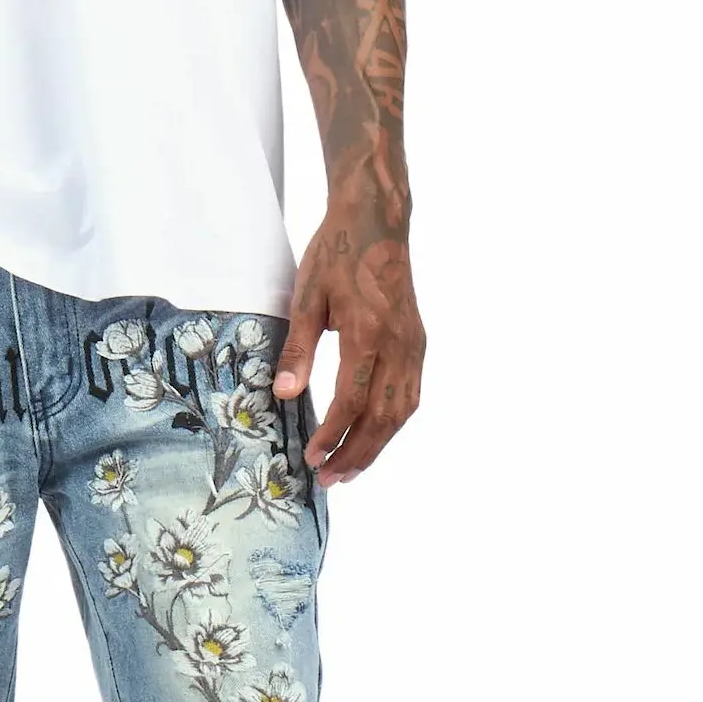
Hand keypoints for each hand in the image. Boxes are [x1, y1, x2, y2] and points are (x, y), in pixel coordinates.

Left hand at [269, 183, 423, 481]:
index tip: (312, 457)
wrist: (377, 222)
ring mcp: (413, 345)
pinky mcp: (417, 342)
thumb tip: (284, 394)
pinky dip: (393, 423)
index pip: (352, 400)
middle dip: (355, 453)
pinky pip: (410, 394)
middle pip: (383, 417)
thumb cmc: (337, 254)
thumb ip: (297, 348)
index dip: (333, 435)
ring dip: (377, 445)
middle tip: (329, 479)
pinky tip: (374, 435)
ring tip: (350, 469)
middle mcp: (399, 345)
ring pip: (402, 411)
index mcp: (368, 334)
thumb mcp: (307, 296)